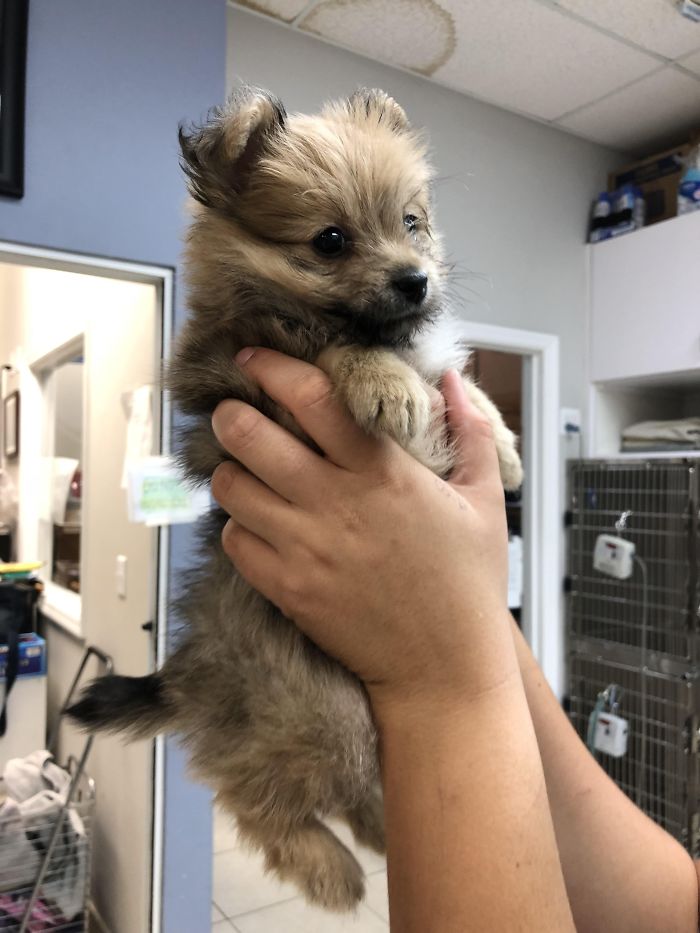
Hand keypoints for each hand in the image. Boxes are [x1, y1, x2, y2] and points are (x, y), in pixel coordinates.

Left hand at [211, 349, 512, 716]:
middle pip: (248, 437)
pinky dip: (238, 525)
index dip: (272, 368)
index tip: (255, 359)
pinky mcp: (287, 590)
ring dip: (232, 471)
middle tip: (238, 415)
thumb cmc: (468, 584)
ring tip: (248, 470)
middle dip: (233, 416)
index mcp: (382, 473)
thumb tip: (453, 379)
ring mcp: (305, 550)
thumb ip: (470, 433)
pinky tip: (261, 523)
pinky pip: (234, 541)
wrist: (444, 669)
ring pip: (230, 488)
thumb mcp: (485, 502)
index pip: (310, 398)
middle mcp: (335, 505)